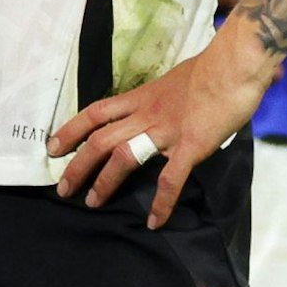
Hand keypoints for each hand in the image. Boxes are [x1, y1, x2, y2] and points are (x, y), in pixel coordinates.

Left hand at [48, 17, 279, 228]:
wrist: (233, 65)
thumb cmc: (209, 70)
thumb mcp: (172, 81)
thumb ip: (161, 99)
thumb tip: (160, 107)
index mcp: (141, 97)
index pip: (95, 112)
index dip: (71, 130)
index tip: (53, 147)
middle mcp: (146, 113)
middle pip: (101, 139)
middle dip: (78, 165)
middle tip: (63, 188)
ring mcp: (166, 130)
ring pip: (124, 156)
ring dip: (105, 182)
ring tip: (92, 203)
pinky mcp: (190, 145)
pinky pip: (171, 178)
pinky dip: (162, 202)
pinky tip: (155, 221)